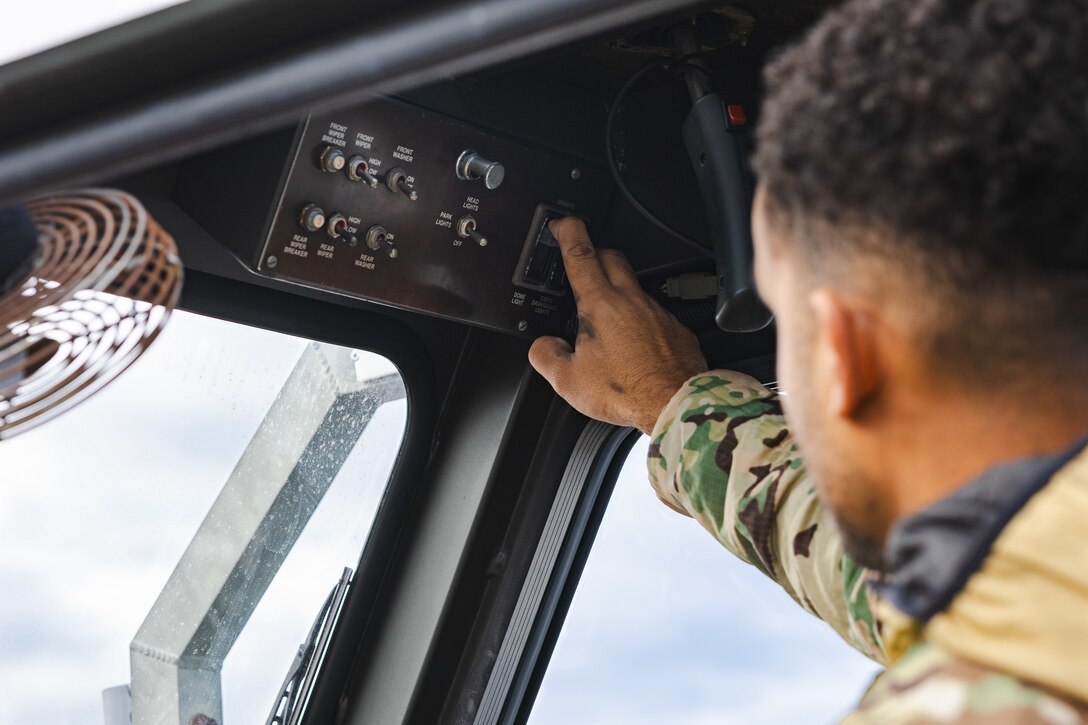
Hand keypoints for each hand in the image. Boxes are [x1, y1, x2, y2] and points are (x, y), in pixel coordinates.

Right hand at [528, 218, 707, 434]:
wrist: (674, 403)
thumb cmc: (628, 391)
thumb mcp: (568, 381)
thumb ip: (546, 357)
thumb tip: (542, 346)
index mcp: (600, 305)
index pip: (581, 254)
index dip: (569, 232)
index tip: (563, 223)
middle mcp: (631, 301)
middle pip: (611, 256)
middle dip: (594, 252)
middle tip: (582, 262)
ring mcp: (656, 312)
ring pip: (634, 285)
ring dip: (618, 290)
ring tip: (606, 317)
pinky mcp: (675, 328)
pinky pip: (654, 312)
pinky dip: (640, 319)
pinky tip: (634, 342)